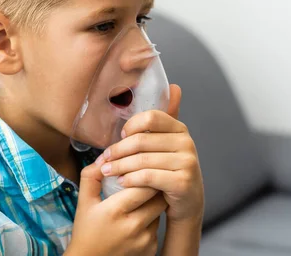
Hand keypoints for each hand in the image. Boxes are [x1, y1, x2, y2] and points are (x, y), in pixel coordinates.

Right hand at [66, 162, 166, 255]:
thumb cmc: (86, 230)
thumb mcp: (84, 201)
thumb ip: (91, 176)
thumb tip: (105, 157)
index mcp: (115, 211)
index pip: (144, 185)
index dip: (145, 174)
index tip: (141, 168)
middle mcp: (133, 226)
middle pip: (158, 196)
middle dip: (154, 185)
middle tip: (148, 178)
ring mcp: (145, 239)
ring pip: (160, 210)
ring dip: (154, 201)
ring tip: (143, 196)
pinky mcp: (151, 248)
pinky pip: (158, 225)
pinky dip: (152, 217)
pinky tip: (141, 216)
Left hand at [96, 84, 203, 222]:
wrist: (187, 203)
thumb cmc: (169, 172)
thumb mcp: (166, 146)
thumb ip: (161, 123)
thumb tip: (173, 87)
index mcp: (180, 129)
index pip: (150, 117)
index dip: (131, 126)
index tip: (119, 136)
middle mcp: (186, 143)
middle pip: (141, 140)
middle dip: (117, 151)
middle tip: (103, 160)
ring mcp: (187, 162)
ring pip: (142, 160)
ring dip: (119, 166)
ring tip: (107, 171)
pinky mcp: (183, 183)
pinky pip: (148, 177)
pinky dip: (131, 180)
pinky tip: (121, 182)